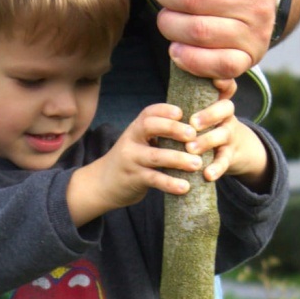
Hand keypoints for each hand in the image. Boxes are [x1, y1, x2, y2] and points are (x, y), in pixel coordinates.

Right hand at [66, 104, 202, 225]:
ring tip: (197, 164)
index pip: (149, 113)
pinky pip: (154, 180)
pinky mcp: (133, 179)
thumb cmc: (130, 161)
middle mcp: (131, 141)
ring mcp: (131, 160)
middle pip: (150, 127)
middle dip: (173, 129)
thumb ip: (158, 136)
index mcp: (136, 129)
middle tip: (193, 135)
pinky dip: (170, 183)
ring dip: (178, 159)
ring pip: (155, 156)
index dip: (165, 110)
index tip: (182, 113)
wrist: (102, 184)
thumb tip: (195, 132)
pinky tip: (185, 187)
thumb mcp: (138, 143)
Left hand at [177, 83, 268, 187]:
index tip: (215, 82)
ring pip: (223, 134)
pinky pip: (224, 161)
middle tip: (193, 123)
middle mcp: (226, 116)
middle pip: (225, 108)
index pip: (225, 86)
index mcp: (216, 102)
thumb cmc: (206, 127)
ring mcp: (229, 135)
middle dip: (209, 114)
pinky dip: (216, 168)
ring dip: (207, 141)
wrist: (232, 151)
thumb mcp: (201, 113)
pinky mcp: (230, 156)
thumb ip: (189, 101)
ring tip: (191, 149)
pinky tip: (207, 175)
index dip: (223, 83)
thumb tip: (169, 77)